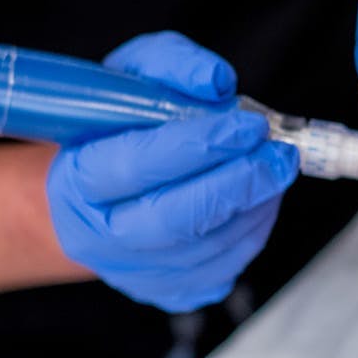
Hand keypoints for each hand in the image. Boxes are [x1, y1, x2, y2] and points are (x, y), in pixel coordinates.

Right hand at [46, 31, 298, 312]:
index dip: (198, 145)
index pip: (137, 165)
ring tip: (275, 168)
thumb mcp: (131, 78)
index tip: (248, 124)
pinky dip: (252, 230)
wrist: (98, 193)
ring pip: (209, 248)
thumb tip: (217, 82)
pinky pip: (224, 269)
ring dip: (255, 206)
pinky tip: (260, 198)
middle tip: (281, 154)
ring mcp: (135, 273)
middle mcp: (101, 237)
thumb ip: (171, 65)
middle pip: (176, 221)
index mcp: (77, 180)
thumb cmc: (114, 130)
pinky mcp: (169, 292)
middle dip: (240, 184)